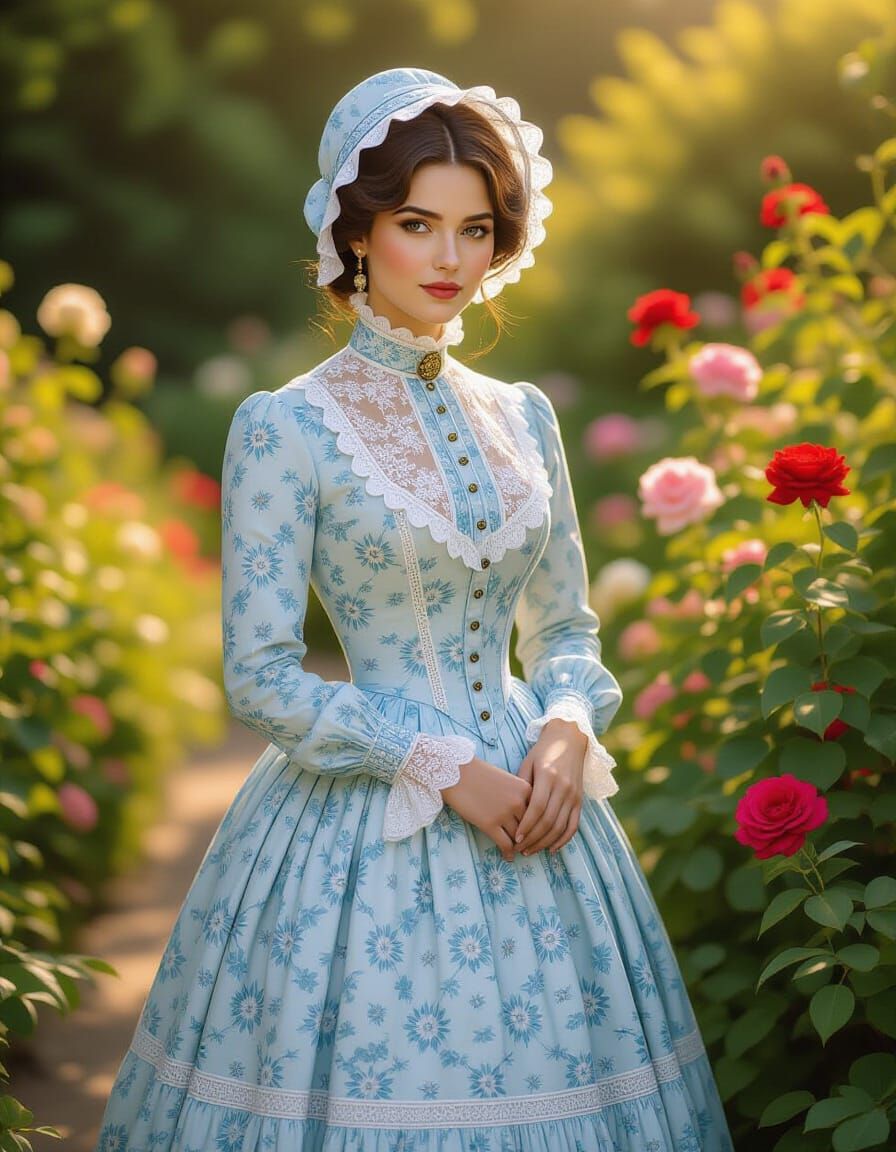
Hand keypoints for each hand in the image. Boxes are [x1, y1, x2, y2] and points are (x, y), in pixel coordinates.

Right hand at [440, 755, 531, 861]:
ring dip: (518, 847)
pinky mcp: (489, 824)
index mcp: (526, 789)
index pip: (538, 813)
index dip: (538, 826)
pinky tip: (507, 857)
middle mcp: (518, 802)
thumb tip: (525, 819)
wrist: (456, 773)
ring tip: (517, 852)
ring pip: (519, 838)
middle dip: (529, 839)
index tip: (537, 835)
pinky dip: (508, 853)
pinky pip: (505, 844)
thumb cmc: (480, 774)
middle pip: (530, 827)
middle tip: (529, 848)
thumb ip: (519, 796)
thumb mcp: (507, 780)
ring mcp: (504, 813)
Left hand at [513, 719, 586, 854]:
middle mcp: (564, 787)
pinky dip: (564, 840)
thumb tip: (513, 811)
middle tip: (520, 850)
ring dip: (546, 842)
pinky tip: (552, 848)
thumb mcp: (528, 763)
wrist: (569, 739)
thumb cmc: (543, 751)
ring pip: (561, 827)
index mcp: (549, 776)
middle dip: (533, 839)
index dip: (526, 826)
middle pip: (549, 821)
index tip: (515, 838)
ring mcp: (574, 795)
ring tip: (532, 851)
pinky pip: (574, 825)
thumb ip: (523, 786)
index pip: (537, 808)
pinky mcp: (580, 801)